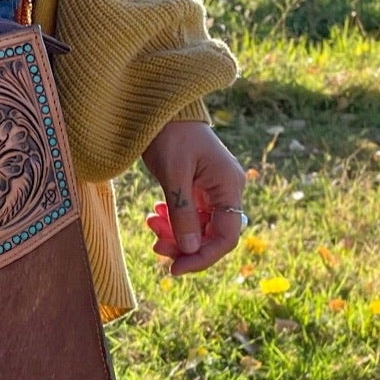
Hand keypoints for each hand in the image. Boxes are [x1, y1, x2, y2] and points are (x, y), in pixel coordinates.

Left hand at [140, 120, 247, 274]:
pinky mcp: (198, 189)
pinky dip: (172, 221)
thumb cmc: (169, 135)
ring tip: (150, 223)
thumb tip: (190, 250)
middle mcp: (226, 190)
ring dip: (174, 233)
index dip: (203, 257)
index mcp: (229, 186)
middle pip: (212, 235)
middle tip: (155, 246)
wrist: (160, 110)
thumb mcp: (173, 175)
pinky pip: (189, 216)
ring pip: (198, 228)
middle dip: (183, 246)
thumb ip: (183, 214)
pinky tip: (154, 213)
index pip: (226, 236)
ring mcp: (213, 190)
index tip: (175, 269)